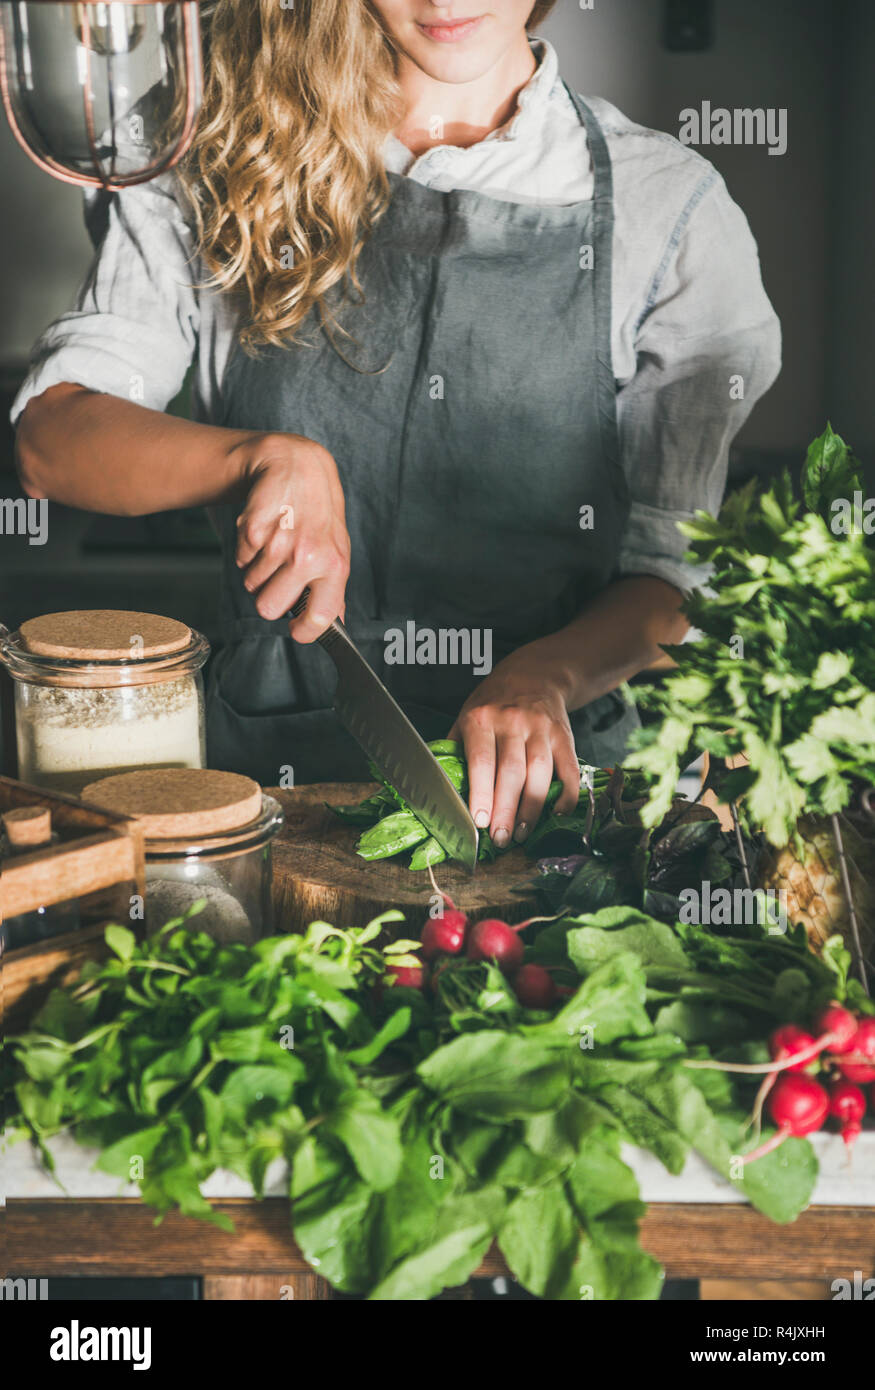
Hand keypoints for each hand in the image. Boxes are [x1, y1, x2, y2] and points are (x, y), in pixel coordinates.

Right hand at [235, 433, 350, 642]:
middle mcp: (308, 556)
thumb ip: (333, 589)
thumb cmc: (318, 512)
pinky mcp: (253, 530)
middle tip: (279, 577)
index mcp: (334, 565)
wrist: (296, 466)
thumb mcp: (336, 548)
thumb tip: (335, 624)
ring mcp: (278, 543)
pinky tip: (264, 532)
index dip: (304, 631)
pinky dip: (247, 550)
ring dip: (257, 571)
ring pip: (250, 585)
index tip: (297, 630)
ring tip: (274, 546)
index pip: (319, 617)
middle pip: (268, 608)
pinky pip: (240, 559)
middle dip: (268, 598)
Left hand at [449, 647, 580, 847]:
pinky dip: (566, 794)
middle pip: (511, 773)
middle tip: (501, 839)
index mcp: (481, 719)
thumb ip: (455, 749)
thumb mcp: (465, 715)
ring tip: (522, 833)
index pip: (481, 761)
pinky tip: (557, 813)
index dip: (481, 793)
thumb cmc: (492, 703)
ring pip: (539, 774)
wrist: (534, 675)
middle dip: (506, 811)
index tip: (480, 821)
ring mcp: (541, 729)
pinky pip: (568, 769)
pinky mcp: (564, 736)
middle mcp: (512, 722)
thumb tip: (442, 788)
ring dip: (532, 809)